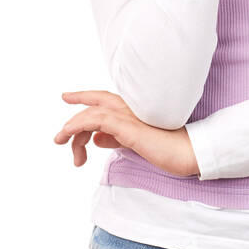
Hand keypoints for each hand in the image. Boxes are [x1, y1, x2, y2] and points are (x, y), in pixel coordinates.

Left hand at [53, 90, 199, 177]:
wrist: (189, 151)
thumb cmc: (169, 148)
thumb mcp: (135, 144)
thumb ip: (116, 139)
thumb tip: (96, 139)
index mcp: (133, 110)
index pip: (104, 100)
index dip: (84, 97)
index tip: (66, 97)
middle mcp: (130, 108)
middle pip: (94, 107)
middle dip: (73, 121)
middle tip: (59, 139)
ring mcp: (129, 115)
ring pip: (91, 114)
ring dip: (71, 128)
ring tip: (62, 144)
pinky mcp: (128, 126)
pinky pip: (96, 120)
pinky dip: (79, 125)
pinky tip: (69, 135)